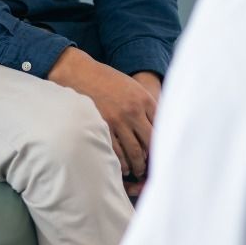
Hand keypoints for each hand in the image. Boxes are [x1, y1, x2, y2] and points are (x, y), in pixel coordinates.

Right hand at [48, 48, 156, 182]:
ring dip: (138, 165)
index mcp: (144, 100)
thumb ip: (146, 106)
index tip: (163, 153)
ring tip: (139, 170)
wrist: (81, 74)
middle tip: (152, 166)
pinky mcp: (103, 127)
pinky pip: (117, 152)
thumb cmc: (108, 81)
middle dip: (153, 158)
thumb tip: (159, 128)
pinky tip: (124, 168)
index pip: (162, 128)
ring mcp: (118, 120)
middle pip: (151, 142)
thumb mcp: (133, 87)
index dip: (164, 144)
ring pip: (135, 151)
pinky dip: (122, 163)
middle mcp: (133, 111)